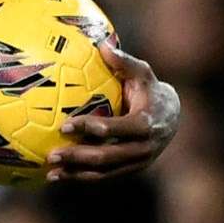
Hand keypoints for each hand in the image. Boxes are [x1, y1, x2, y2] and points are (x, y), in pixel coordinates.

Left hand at [46, 41, 180, 181]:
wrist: (173, 117)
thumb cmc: (151, 89)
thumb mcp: (142, 72)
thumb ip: (123, 61)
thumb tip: (102, 44)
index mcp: (145, 124)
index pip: (115, 129)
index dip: (89, 128)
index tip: (64, 126)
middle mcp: (143, 148)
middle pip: (106, 156)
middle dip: (78, 157)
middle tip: (52, 154)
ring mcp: (137, 163)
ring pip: (104, 173)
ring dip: (76, 173)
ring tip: (50, 172)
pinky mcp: (130, 170)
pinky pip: (104, 177)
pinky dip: (82, 178)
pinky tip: (60, 176)